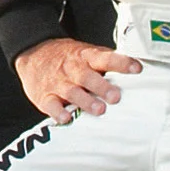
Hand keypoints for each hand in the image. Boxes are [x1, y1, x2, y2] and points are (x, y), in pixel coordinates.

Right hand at [15, 37, 139, 121]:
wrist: (33, 52)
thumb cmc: (66, 57)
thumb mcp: (86, 52)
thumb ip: (106, 62)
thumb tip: (135, 70)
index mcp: (85, 57)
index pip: (105, 57)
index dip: (121, 62)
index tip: (136, 68)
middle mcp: (73, 69)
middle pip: (88, 77)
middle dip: (102, 87)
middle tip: (115, 97)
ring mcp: (58, 83)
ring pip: (72, 92)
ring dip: (86, 101)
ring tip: (99, 110)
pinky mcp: (45, 96)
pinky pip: (51, 105)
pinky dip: (58, 112)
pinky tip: (66, 118)